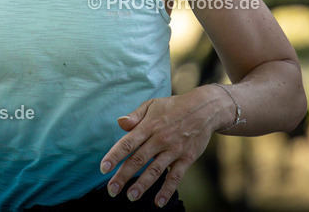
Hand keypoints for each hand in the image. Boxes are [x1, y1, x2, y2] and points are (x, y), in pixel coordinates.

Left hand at [100, 87, 223, 206]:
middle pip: (138, 160)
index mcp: (148, 126)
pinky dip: (167, 190)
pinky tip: (159, 202)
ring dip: (143, 185)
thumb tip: (120, 123)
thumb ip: (135, 116)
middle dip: (123, 176)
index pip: (128, 143)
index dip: (114, 156)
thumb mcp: (151, 105)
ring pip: (155, 170)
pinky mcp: (187, 158)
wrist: (205, 109)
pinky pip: (176, 176)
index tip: (103, 168)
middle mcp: (160, 139)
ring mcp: (174, 150)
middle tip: (112, 190)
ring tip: (131, 197)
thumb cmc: (173, 107)